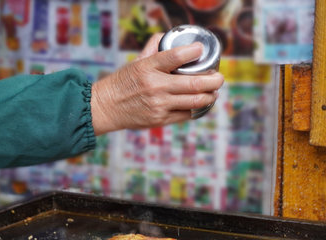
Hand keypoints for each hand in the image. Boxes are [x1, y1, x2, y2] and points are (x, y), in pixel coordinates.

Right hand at [90, 33, 223, 135]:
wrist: (106, 108)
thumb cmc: (122, 83)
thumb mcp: (135, 62)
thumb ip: (153, 49)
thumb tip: (166, 35)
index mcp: (148, 67)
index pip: (177, 56)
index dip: (194, 51)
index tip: (201, 50)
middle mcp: (155, 86)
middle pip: (195, 83)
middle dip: (214, 80)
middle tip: (219, 78)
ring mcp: (159, 104)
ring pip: (195, 101)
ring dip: (210, 96)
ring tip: (213, 92)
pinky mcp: (160, 119)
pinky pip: (186, 114)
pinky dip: (197, 108)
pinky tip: (200, 104)